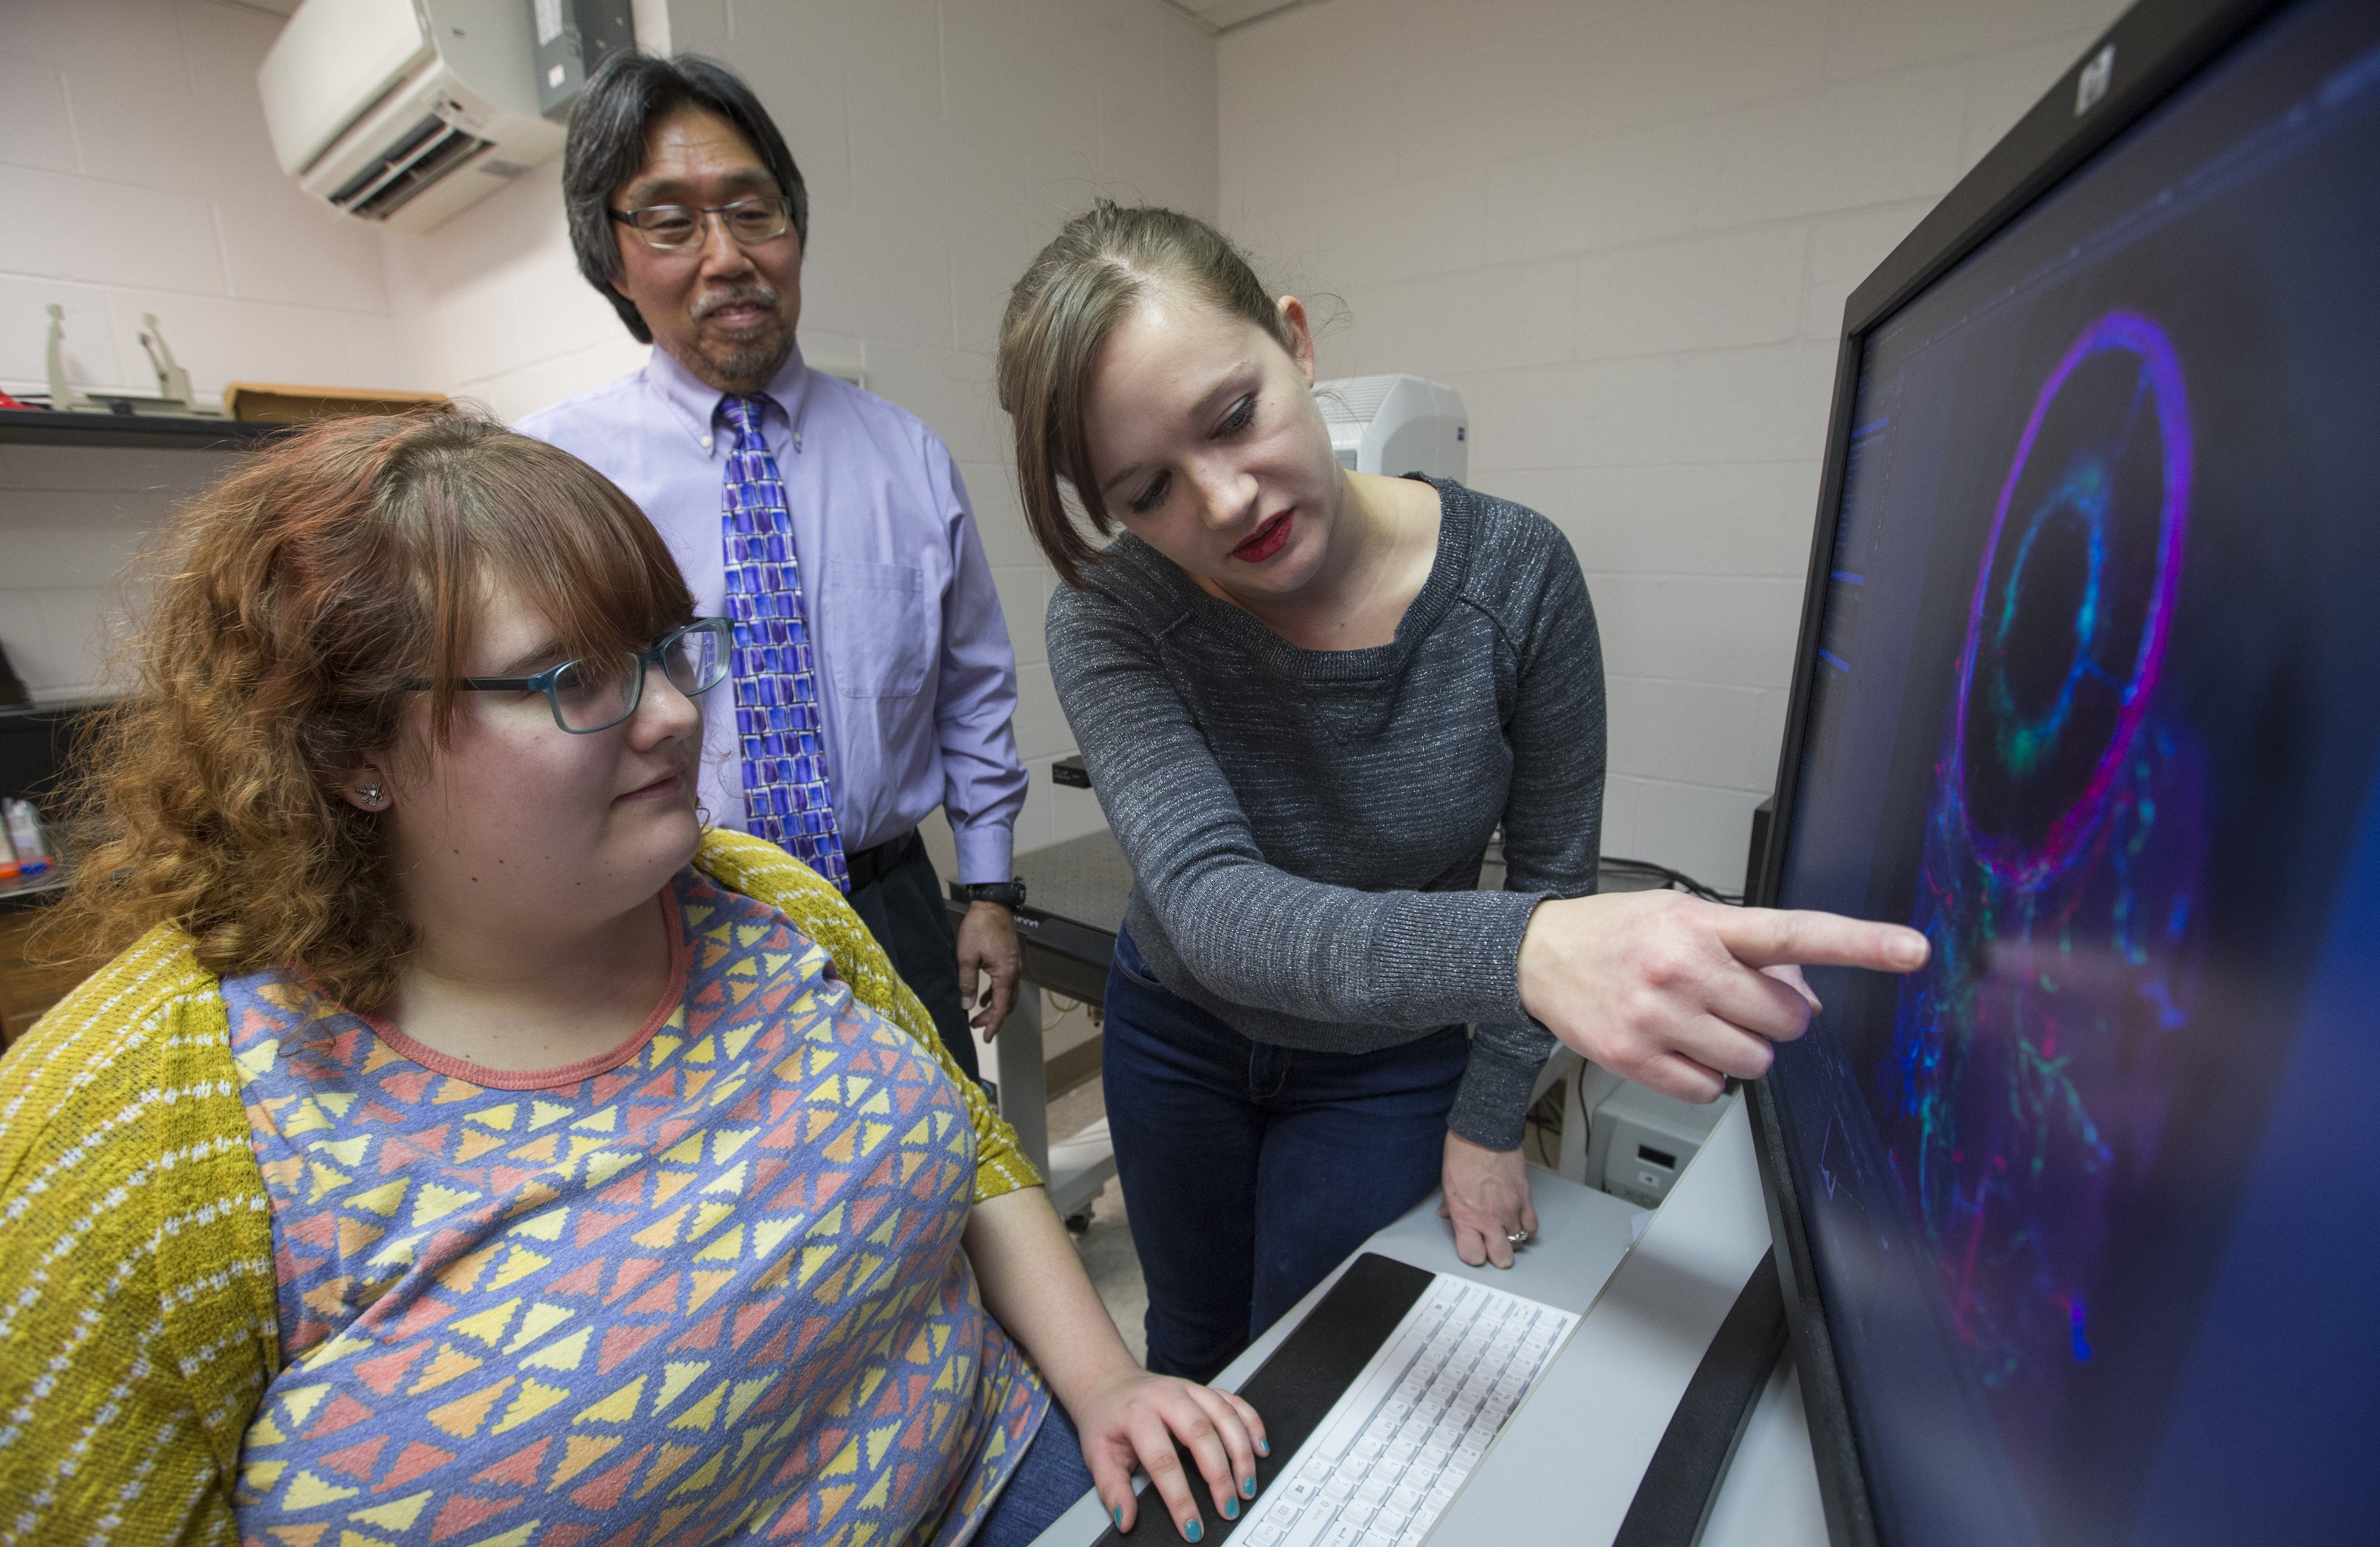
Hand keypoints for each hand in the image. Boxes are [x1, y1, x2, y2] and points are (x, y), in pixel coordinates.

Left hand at [955, 900, 1021, 1036]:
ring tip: (977, 1015)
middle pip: (1007, 1004)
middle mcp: (1014, 973)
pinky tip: (983, 996)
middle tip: (977, 1026)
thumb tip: (967, 1005)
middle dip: (993, 1018)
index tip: (986, 1037)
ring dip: (994, 1007)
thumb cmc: (979, 928)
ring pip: (1007, 994)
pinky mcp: (1009, 959)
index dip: (993, 1024)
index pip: (1001, 1008)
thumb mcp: (967, 957)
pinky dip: (995, 994)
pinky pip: (1005, 983)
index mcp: (1005, 975)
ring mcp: (1013, 966)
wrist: (993, 904)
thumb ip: (967, 983)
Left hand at [1069, 1367, 1269, 1539]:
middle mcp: (1167, 1396)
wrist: (1109, 1383)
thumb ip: (1112, 1489)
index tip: (1192, 1527)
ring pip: (1224, 1415)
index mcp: (1137, 1414)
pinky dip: (1252, 1424)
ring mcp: (1189, 1389)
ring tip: (1247, 1486)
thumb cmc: (1105, 1421)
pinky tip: (1261, 1449)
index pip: (1163, 1460)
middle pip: (1201, 1433)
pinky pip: (1235, 1402)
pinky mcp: (1204, 1389)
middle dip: (1219, 1474)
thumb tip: (1126, 1520)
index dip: (1180, 1498)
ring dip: (1241, 1452)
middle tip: (1229, 1507)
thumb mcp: (1098, 1455)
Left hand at [1438, 1131, 1536, 1268]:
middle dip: (1498, 1256)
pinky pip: (1531, 1226)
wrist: (1484, 1133)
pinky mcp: (1525, 1199)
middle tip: (1493, 1247)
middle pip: (1502, 1257)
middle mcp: (1489, 1218)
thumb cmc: (1463, 1154)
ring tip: (1504, 1230)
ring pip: (1518, 1242)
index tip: (1474, 1250)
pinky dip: (1526, 1228)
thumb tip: (1448, 1214)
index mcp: (1466, 1217)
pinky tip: (1519, 1222)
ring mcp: (1510, 1210)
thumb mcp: (1447, 1184)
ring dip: (1511, 1240)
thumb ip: (1451, 1206)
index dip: (1474, 1255)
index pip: (1474, 1255)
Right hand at [1517, 891, 1927, 1102]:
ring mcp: (1658, 1017)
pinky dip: (1704, 1077)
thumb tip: (1807, 999)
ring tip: (1701, 1024)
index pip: (1795, 934)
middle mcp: (1682, 968)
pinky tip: (1676, 1046)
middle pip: (1786, 1019)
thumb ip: (1749, 952)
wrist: (1537, 956)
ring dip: (1741, 1050)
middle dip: (1775, 1018)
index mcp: (1702, 925)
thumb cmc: (1619, 933)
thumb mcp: (1685, 918)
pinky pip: (1711, 1091)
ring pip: (1755, 1061)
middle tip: (1736, 1002)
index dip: (1861, 943)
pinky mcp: (1636, 1059)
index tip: (1912, 949)